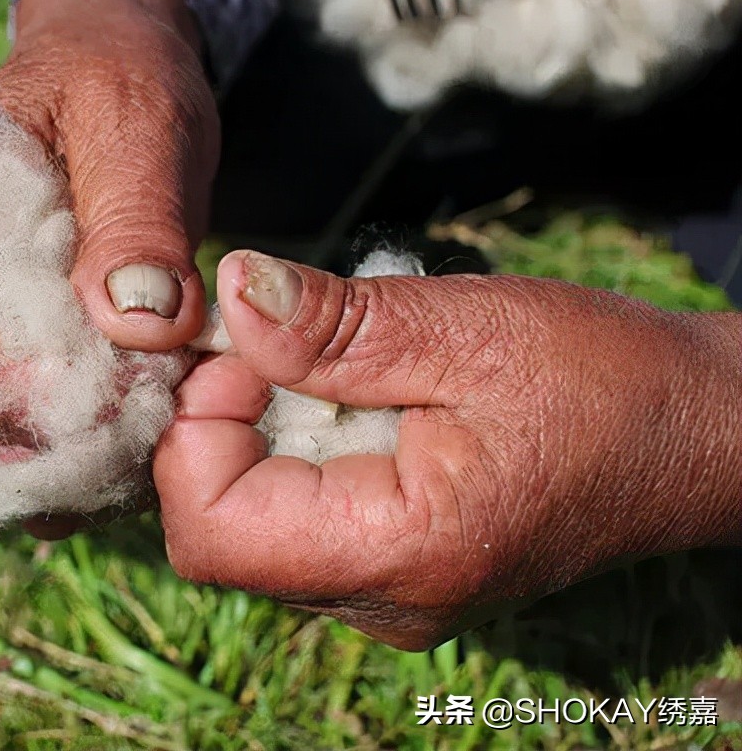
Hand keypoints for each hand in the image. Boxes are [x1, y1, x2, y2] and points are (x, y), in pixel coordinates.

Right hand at [0, 0, 219, 538]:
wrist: (116, 58)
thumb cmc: (118, 74)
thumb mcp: (135, 124)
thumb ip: (135, 216)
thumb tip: (138, 325)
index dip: (23, 407)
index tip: (103, 443)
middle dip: (45, 448)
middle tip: (120, 484)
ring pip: (8, 407)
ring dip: (70, 447)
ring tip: (132, 479)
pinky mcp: (32, 324)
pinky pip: (46, 392)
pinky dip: (92, 422)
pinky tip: (136, 445)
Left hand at [154, 251, 741, 649]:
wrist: (691, 433)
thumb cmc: (602, 378)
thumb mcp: (463, 329)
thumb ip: (333, 326)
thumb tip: (231, 289)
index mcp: (399, 552)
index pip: (212, 528)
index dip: (195, 429)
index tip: (241, 347)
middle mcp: (382, 598)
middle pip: (221, 529)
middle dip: (219, 424)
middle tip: (273, 340)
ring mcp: (386, 593)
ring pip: (251, 525)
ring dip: (255, 433)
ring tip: (321, 365)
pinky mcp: (393, 569)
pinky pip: (296, 521)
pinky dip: (291, 451)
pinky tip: (345, 398)